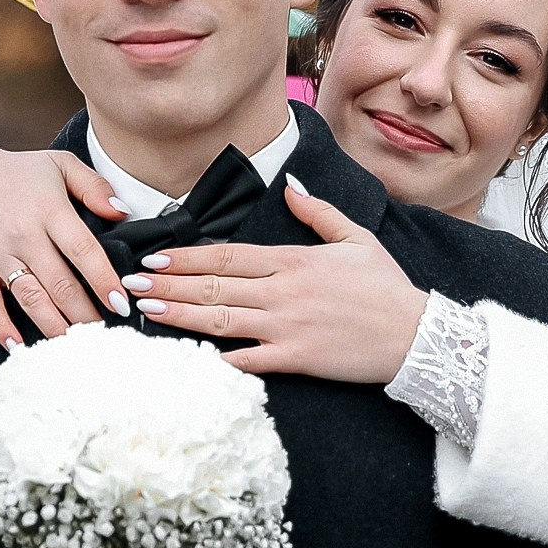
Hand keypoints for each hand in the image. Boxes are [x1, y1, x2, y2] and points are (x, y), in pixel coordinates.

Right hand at [0, 135, 130, 347]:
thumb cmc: (13, 169)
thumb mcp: (59, 164)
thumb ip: (94, 186)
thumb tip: (123, 212)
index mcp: (49, 210)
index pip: (83, 251)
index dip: (104, 280)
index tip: (121, 304)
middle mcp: (24, 235)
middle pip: (60, 284)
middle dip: (85, 314)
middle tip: (104, 334)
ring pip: (30, 299)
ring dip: (54, 326)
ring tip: (74, 346)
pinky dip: (2, 328)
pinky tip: (18, 346)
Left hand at [122, 175, 430, 381]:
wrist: (417, 335)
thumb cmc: (387, 288)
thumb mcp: (356, 239)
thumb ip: (318, 212)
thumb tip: (290, 187)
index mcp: (293, 259)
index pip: (227, 256)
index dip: (186, 257)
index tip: (154, 257)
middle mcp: (283, 290)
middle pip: (213, 285)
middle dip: (167, 284)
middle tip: (131, 284)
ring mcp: (287, 325)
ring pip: (220, 319)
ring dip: (179, 315)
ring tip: (145, 311)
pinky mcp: (295, 358)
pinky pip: (246, 360)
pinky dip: (215, 359)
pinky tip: (186, 358)